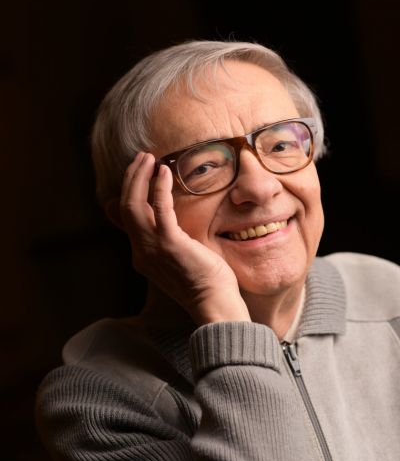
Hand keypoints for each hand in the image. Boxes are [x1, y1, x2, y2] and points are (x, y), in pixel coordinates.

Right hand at [119, 152, 250, 324]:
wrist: (214, 303)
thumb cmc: (205, 282)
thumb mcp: (181, 258)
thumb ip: (169, 238)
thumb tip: (166, 220)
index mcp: (143, 255)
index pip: (127, 217)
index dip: (130, 191)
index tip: (140, 171)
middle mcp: (141, 251)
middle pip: (125, 206)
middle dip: (131, 178)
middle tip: (142, 157)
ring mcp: (152, 248)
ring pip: (133, 205)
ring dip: (140, 177)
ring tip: (149, 158)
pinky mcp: (169, 243)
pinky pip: (159, 208)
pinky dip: (159, 187)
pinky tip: (165, 171)